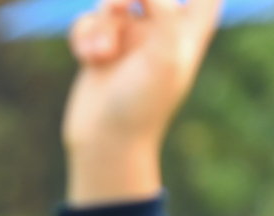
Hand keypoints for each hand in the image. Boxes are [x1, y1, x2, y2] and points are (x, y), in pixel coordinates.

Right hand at [62, 0, 222, 207]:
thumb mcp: (164, 55)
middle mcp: (161, 31)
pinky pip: (89, 22)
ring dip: (102, 20)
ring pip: (113, 2)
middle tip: (121, 6)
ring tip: (102, 51)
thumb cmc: (141, 105)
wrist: (106, 144)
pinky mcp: (101, 49)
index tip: (171, 3)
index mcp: (188, 34)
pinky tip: (89, 59)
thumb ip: (162, 9)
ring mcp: (129, 40)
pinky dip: (84, 36)